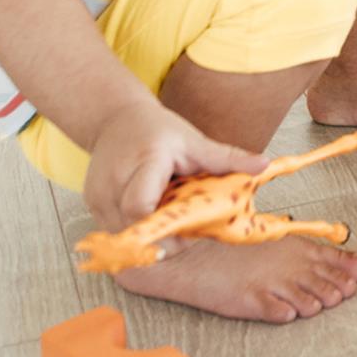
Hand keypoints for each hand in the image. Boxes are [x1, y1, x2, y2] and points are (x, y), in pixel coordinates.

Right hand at [83, 97, 265, 230]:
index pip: (140, 207)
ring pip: (124, 235)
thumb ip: (227, 158)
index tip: (189, 229)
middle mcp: (113, 182)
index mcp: (144, 161)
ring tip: (170, 214)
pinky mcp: (92, 206)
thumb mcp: (194, 141)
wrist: (115, 120)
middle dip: (164, 236)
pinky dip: (138, 229)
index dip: (163, 225)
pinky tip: (152, 213)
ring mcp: (97, 197)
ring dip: (150, 234)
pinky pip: (117, 231)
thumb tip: (264, 164)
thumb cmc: (158, 130)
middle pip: (135, 228)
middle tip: (188, 226)